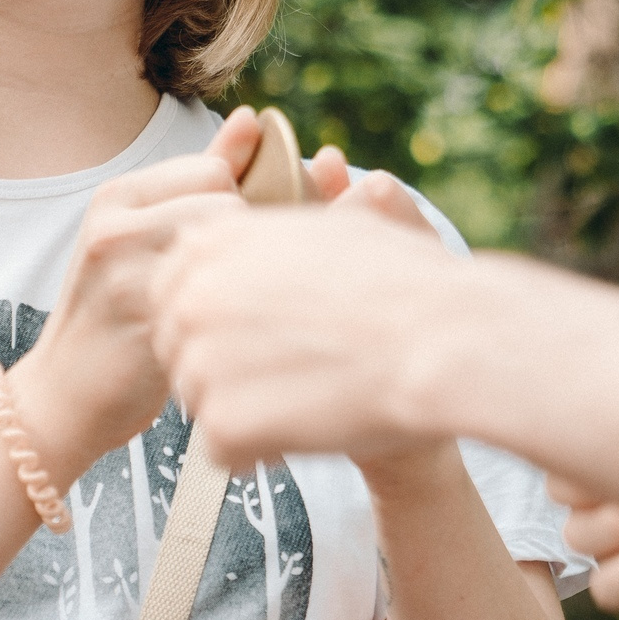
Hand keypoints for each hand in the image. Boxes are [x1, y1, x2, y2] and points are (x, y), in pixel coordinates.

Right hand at [4, 107, 262, 480]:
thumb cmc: (119, 317)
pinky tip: (223, 338)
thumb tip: (255, 118)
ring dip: (243, 277)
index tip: (249, 246)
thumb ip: (203, 178)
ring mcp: (123, 269)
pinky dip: (235, 315)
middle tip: (245, 283)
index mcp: (119, 195)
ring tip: (230, 309)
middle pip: (228, 202)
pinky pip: (218, 296)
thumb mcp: (147, 235)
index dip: (248, 205)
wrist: (63, 398)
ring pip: (228, 246)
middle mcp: (114, 222)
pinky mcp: (141, 318)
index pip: (217, 170)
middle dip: (250, 239)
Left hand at [153, 179, 459, 468]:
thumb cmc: (404, 283)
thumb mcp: (343, 224)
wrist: (443, 341)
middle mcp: (192, 296)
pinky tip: (303, 431)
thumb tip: (319, 168)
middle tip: (285, 371)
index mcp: (211, 243)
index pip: (175, 291)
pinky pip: (220, 449)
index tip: (256, 332)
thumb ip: (297, 220)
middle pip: (178, 347)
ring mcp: (201, 359)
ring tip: (304, 398)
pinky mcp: (222, 421)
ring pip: (197, 400)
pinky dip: (256, 451)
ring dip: (240, 408)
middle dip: (220, 365)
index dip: (217, 319)